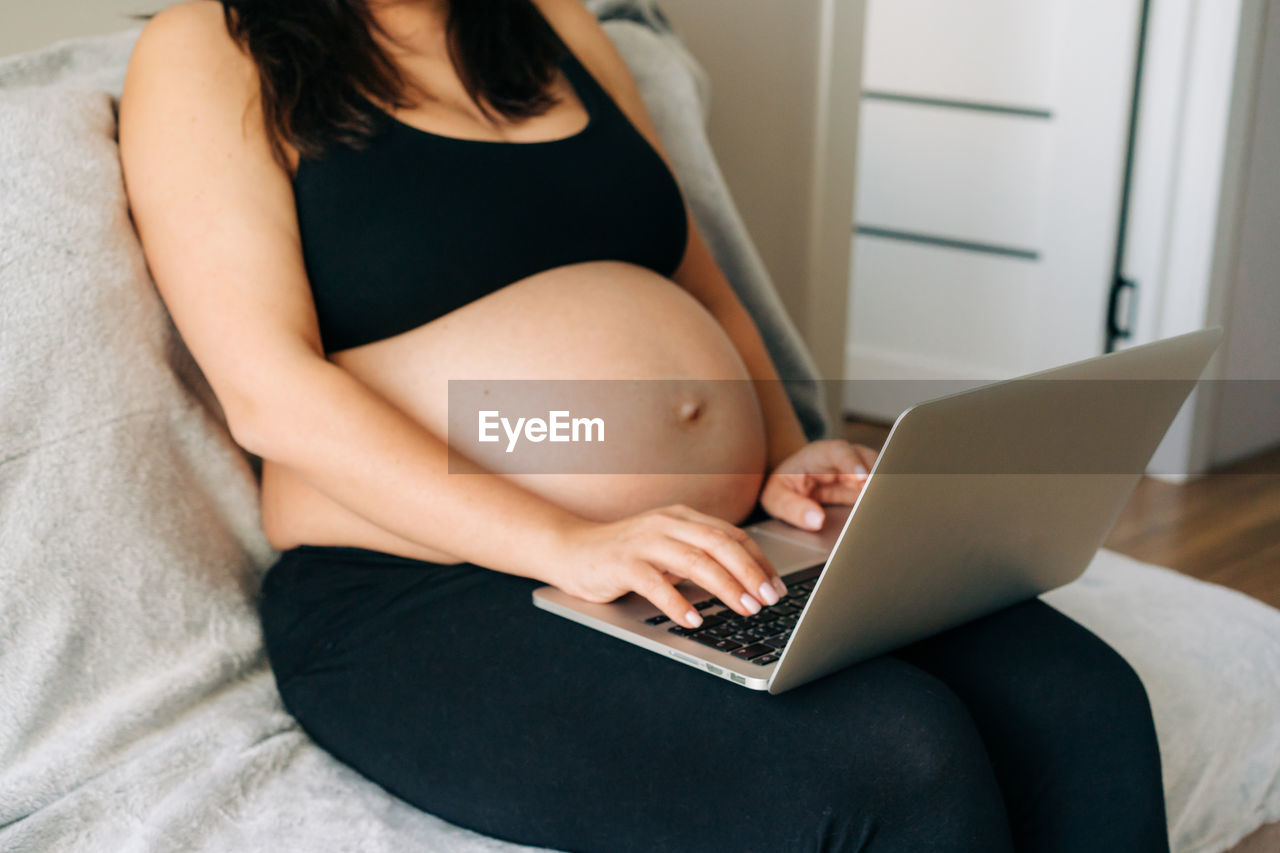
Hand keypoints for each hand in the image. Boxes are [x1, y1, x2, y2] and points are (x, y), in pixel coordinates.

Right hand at [547, 504, 788, 628]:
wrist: (570, 549)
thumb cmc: (624, 554)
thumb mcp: (667, 549)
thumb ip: (699, 557)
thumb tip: (745, 583)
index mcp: (682, 517)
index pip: (731, 535)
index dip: (758, 561)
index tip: (776, 587)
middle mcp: (666, 523)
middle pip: (719, 544)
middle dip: (749, 572)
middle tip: (769, 599)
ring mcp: (644, 541)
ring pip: (694, 560)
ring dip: (725, 586)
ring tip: (745, 608)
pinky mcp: (622, 563)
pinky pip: (655, 583)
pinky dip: (677, 602)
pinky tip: (694, 619)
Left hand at [761, 439, 877, 530]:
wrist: (789, 488)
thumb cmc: (783, 488)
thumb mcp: (776, 497)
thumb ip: (792, 507)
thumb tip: (816, 520)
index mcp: (819, 454)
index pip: (840, 452)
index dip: (852, 463)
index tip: (862, 478)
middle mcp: (842, 459)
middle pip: (868, 459)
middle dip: (877, 476)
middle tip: (880, 495)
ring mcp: (855, 472)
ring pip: (879, 474)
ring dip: (882, 489)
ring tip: (884, 506)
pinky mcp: (862, 488)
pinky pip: (877, 491)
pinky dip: (881, 500)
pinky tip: (883, 512)